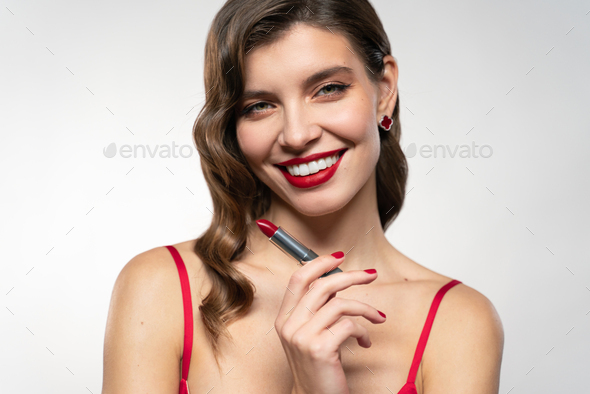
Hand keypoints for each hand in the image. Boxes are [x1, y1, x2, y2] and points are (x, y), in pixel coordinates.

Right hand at [275, 252, 385, 393]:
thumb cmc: (317, 368)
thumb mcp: (310, 335)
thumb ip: (317, 309)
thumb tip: (337, 282)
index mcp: (284, 319)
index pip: (298, 279)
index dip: (319, 263)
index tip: (339, 257)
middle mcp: (289, 326)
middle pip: (322, 286)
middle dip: (351, 276)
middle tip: (371, 275)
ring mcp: (303, 337)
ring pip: (340, 304)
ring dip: (365, 308)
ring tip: (377, 317)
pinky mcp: (320, 349)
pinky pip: (349, 326)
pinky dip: (364, 331)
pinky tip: (365, 342)